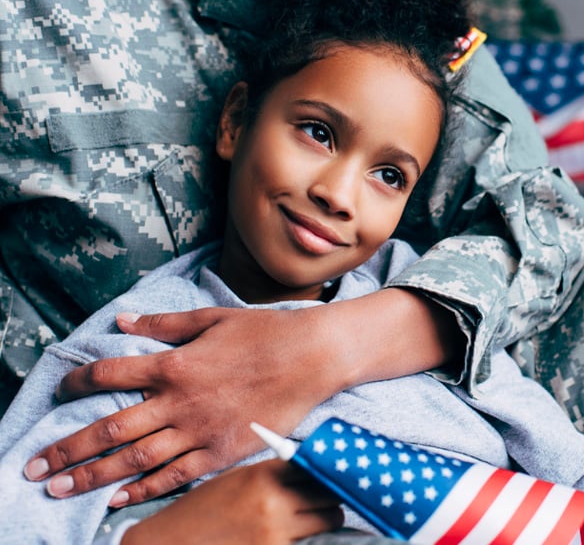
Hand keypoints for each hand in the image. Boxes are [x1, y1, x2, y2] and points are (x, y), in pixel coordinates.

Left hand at [24, 289, 458, 505]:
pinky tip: (117, 500)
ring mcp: (200, 431)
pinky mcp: (222, 453)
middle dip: (69, 448)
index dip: (80, 381)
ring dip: (93, 476)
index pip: (112, 373)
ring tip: (61, 490)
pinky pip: (175, 476)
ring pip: (136, 459)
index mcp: (175, 363)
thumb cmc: (262, 331)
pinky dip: (143, 489)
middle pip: (112, 428)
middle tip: (36, 467)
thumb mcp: (210, 319)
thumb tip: (122, 321)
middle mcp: (180, 401)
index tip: (62, 389)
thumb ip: (163, 324)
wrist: (311, 356)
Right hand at [121, 459, 342, 544]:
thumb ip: (270, 474)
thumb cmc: (202, 510)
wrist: (171, 544)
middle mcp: (273, 502)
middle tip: (327, 494)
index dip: (323, 466)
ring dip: (327, 518)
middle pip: (328, 494)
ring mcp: (276, 534)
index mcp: (262, 475)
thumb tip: (307, 468)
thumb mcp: (235, 479)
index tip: (329, 468)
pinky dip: (308, 538)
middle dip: (331, 494)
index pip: (312, 464)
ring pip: (328, 521)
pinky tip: (293, 532)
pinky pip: (308, 543)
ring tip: (315, 515)